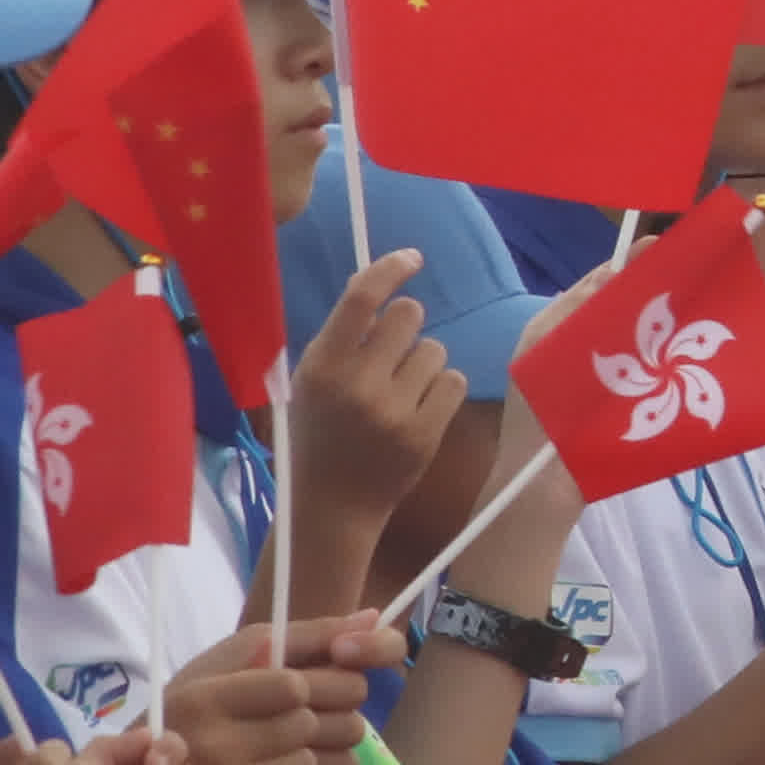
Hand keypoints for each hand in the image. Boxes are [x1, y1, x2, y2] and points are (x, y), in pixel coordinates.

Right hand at [169, 640, 366, 764]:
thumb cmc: (201, 708)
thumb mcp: (233, 660)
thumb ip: (306, 637)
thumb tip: (374, 618)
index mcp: (206, 698)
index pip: (297, 687)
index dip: (318, 682)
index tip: (308, 684)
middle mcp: (214, 747)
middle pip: (317, 725)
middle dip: (332, 714)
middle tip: (315, 712)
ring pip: (321, 764)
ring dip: (322, 752)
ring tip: (292, 745)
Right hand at [285, 252, 465, 510]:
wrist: (331, 506)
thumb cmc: (319, 434)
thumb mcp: (311, 381)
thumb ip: (342, 337)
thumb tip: (381, 283)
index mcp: (321, 365)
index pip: (362, 298)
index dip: (390, 269)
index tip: (412, 258)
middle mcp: (357, 384)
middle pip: (410, 315)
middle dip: (406, 327)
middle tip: (391, 355)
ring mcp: (393, 412)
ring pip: (435, 349)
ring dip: (423, 363)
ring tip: (399, 393)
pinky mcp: (424, 434)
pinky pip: (454, 381)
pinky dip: (441, 390)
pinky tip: (418, 410)